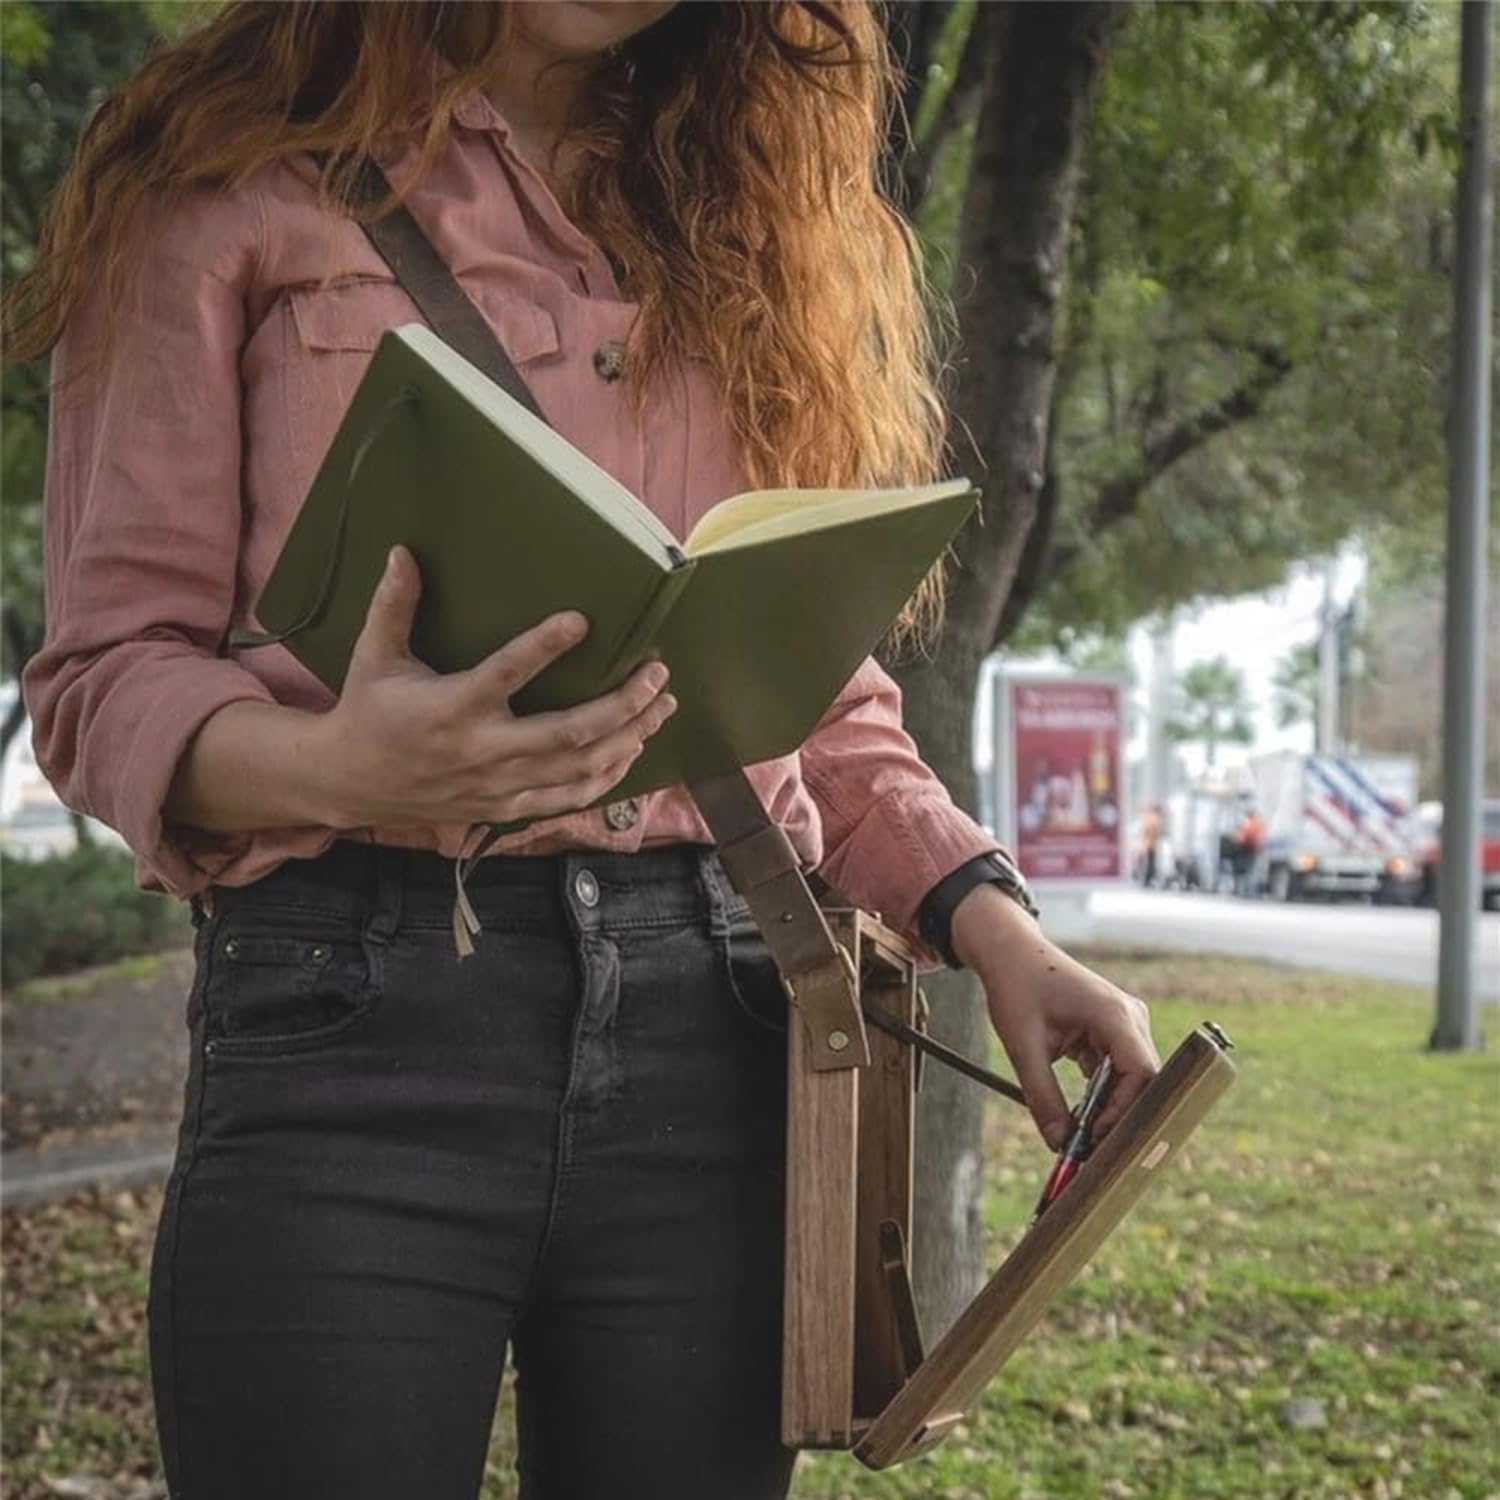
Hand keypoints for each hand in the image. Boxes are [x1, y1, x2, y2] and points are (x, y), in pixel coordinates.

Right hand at [313, 545, 675, 828]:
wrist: (351, 783)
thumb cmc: (368, 712)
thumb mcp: (373, 656)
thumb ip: (393, 606)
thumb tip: (403, 552)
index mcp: (449, 708)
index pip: (504, 674)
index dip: (543, 647)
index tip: (581, 620)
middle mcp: (481, 751)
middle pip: (567, 734)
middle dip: (621, 705)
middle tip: (656, 673)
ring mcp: (498, 785)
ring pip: (578, 768)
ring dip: (628, 737)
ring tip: (661, 706)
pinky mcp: (506, 808)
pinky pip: (569, 797)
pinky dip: (608, 776)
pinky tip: (633, 749)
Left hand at [950, 884, 1158, 1149]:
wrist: (1010, 952)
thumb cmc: (1016, 988)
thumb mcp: (1023, 1046)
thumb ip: (1042, 1097)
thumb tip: (1058, 1145)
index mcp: (1115, 1015)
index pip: (1141, 1073)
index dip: (1124, 1112)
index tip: (1094, 1138)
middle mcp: (1130, 1018)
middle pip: (1142, 1081)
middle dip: (1118, 1116)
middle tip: (1090, 1149)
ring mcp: (1125, 1023)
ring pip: (1131, 1079)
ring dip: (1109, 1107)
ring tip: (1084, 1136)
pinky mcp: (1113, 1031)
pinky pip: (1117, 1070)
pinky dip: (1101, 1094)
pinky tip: (1082, 1115)